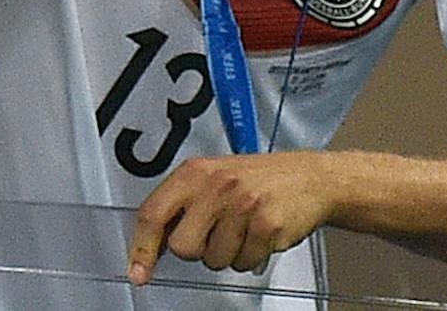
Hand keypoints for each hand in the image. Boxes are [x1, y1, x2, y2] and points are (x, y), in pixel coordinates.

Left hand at [128, 151, 335, 284]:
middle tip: (216, 233)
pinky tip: (259, 235)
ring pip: (215, 260)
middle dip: (198, 250)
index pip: (153, 213)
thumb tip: (153, 242)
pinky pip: (244, 263)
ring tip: (242, 229)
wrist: (308, 178)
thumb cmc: (255, 179)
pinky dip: (250, 257)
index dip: (142, 248)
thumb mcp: (211, 177)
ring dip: (227, 254)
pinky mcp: (266, 224)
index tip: (137, 273)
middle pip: (183, 247)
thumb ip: (182, 204)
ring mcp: (242, 204)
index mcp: (193, 172)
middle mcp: (215, 185)